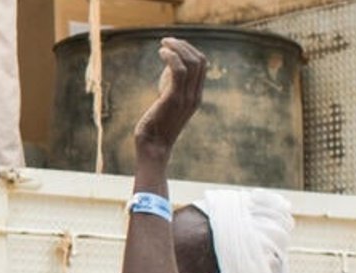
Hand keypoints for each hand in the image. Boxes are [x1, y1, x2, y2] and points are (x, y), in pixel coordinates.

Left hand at [132, 37, 207, 157]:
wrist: (153, 148)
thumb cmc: (155, 129)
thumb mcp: (167, 105)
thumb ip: (171, 89)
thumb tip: (167, 72)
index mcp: (196, 97)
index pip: (202, 67)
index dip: (190, 51)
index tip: (174, 45)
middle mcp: (195, 96)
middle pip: (200, 61)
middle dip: (184, 46)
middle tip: (166, 40)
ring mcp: (186, 97)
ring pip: (191, 63)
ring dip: (177, 48)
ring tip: (163, 43)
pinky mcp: (174, 98)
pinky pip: (179, 71)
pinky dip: (171, 57)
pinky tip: (161, 52)